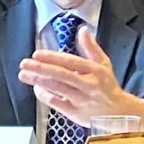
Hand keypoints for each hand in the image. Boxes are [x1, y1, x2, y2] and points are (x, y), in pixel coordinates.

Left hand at [18, 26, 143, 127]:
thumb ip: (91, 47)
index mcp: (95, 71)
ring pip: (57, 89)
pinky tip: (36, 89)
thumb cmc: (108, 87)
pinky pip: (56, 103)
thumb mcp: (104, 64)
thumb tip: (83, 30)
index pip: (70, 62)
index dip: (52, 58)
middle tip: (25, 63)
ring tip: (24, 75)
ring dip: (38, 81)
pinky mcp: (75, 113)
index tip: (37, 54)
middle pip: (61, 75)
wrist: (119, 113)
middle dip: (40, 69)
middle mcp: (88, 85)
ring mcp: (81, 100)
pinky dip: (45, 96)